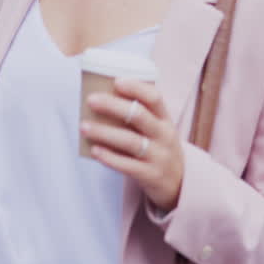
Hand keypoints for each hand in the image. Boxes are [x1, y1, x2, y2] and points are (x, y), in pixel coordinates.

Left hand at [80, 78, 184, 211]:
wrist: (179, 183)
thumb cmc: (158, 148)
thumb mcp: (157, 130)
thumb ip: (137, 117)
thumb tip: (100, 100)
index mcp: (165, 119)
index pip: (154, 98)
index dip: (136, 88)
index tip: (116, 81)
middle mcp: (164, 135)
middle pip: (139, 116)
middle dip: (113, 106)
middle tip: (90, 100)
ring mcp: (159, 156)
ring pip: (131, 141)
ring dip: (105, 132)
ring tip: (84, 126)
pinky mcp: (151, 175)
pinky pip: (128, 166)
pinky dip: (109, 157)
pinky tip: (94, 151)